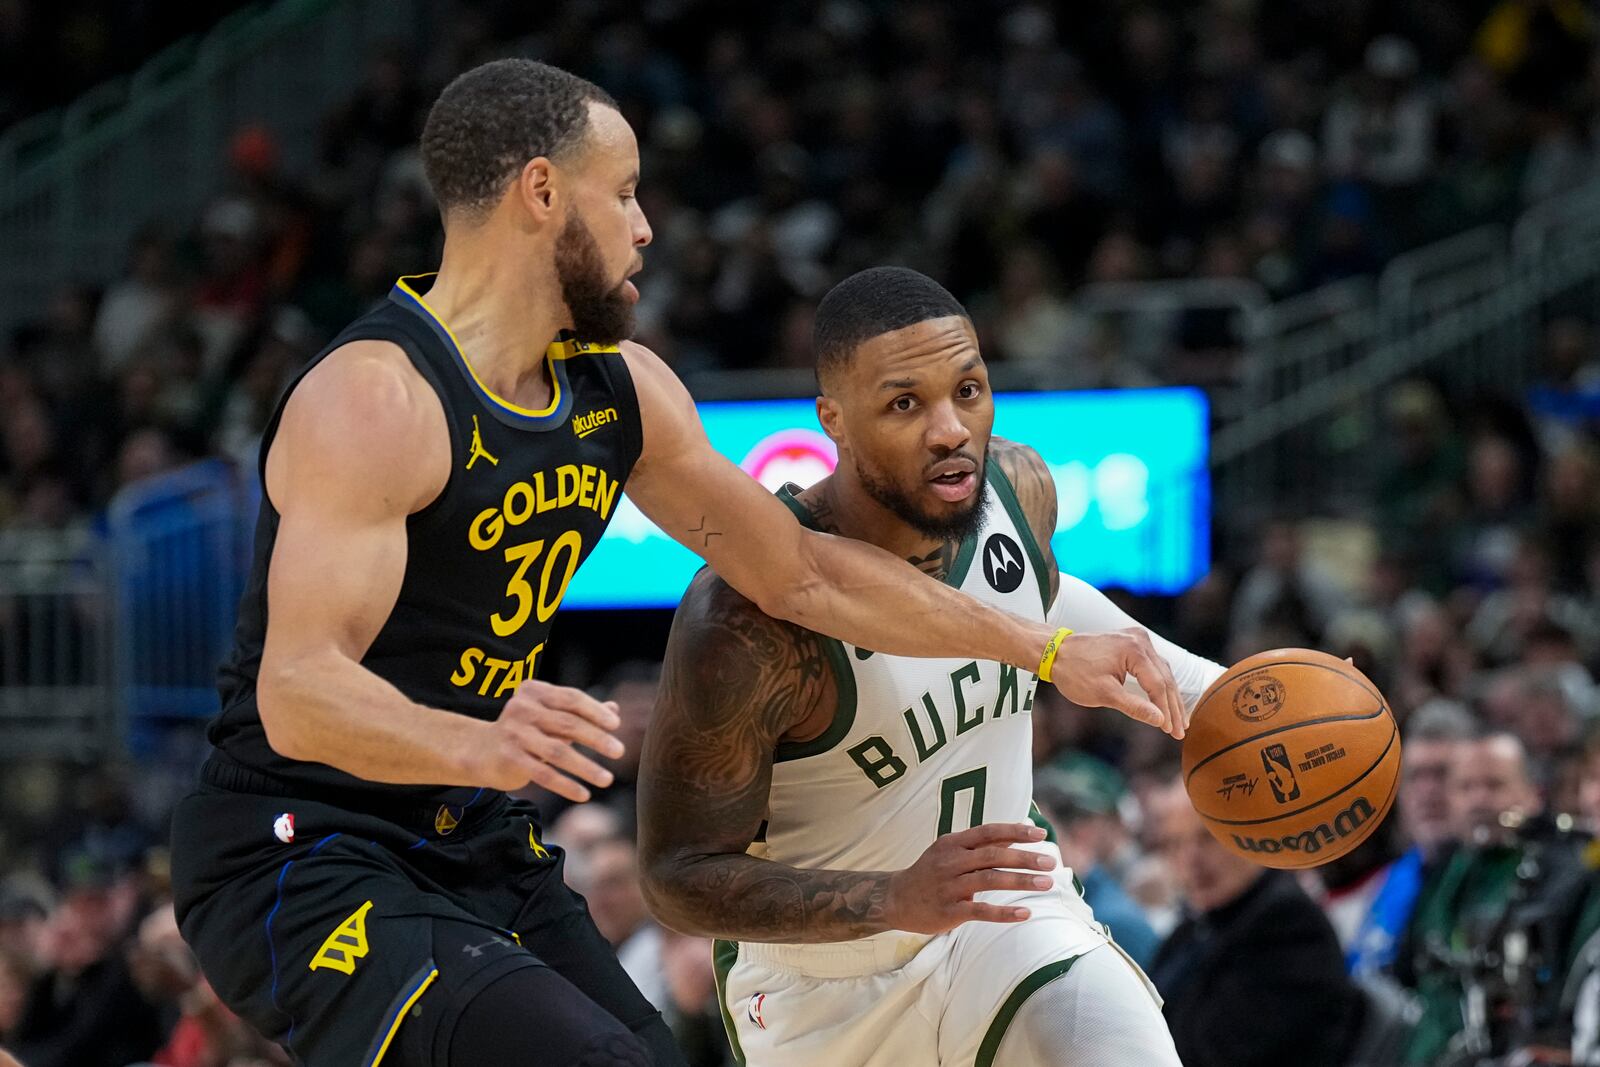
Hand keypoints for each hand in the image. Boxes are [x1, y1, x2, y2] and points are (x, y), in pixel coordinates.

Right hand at [473, 680, 624, 799]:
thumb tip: (615, 710)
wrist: (480, 750)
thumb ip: (580, 712)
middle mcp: (522, 709)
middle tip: (620, 752)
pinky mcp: (509, 759)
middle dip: (597, 738)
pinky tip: (584, 795)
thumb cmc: (525, 730)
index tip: (616, 726)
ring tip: (607, 779)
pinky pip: (544, 774)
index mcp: (535, 692)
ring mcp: (514, 734)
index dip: (596, 711)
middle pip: (568, 723)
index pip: (571, 698)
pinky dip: (566, 785)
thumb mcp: (550, 716)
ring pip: (558, 751)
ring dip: (586, 767)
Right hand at [883, 823, 1055, 933]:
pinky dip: (1004, 912)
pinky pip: (980, 911)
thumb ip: (982, 845)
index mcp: (953, 843)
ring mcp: (949, 886)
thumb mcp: (951, 851)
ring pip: (990, 880)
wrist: (895, 899)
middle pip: (993, 855)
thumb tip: (1017, 834)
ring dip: (1021, 881)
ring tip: (1046, 883)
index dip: (1015, 831)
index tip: (1040, 834)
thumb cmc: (931, 872)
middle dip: (1025, 858)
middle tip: (1051, 862)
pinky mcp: (949, 911)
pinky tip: (1025, 913)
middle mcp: (951, 861)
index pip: (988, 832)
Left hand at [1049, 628, 1185, 738]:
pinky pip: (1152, 665)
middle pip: (1165, 677)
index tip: (1171, 732)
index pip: (1158, 685)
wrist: (1055, 652)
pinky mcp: (1132, 642)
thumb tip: (1160, 720)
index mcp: (1134, 650)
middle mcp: (1140, 640)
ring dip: (1169, 696)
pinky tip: (1165, 699)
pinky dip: (1158, 684)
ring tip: (1178, 720)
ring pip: (1161, 671)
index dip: (1166, 711)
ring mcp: (1137, 638)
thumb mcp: (1104, 694)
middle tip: (1181, 731)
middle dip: (1173, 706)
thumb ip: (1134, 707)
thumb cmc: (1074, 673)